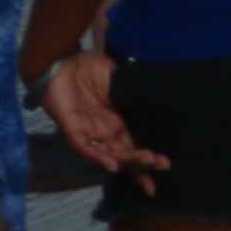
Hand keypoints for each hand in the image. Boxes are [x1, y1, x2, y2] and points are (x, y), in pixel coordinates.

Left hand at [41, 49, 163, 188]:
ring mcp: (90, 133)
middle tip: (164, 166)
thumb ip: (135, 95)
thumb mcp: (120, 81)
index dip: (148, 159)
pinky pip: (85, 148)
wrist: (63, 63)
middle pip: (126, 155)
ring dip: (128, 161)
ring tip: (148, 161)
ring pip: (110, 154)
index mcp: (119, 122)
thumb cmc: (91, 70)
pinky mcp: (73, 130)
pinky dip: (99, 156)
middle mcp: (106, 132)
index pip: (136, 145)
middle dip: (143, 164)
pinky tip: (112, 164)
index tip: (167, 167)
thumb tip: (160, 102)